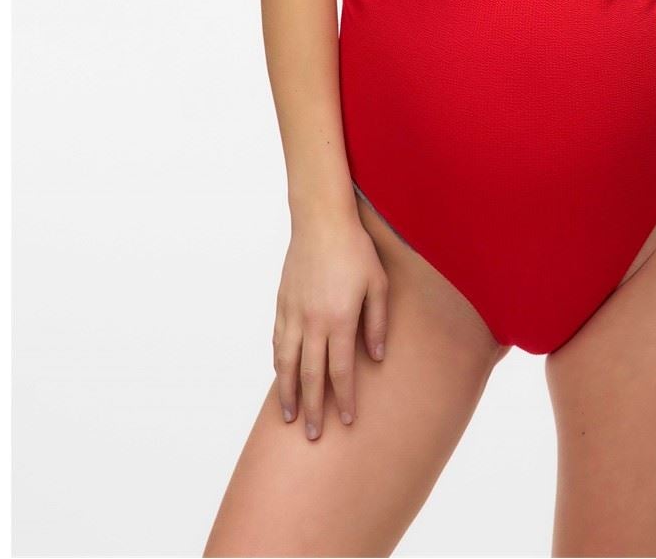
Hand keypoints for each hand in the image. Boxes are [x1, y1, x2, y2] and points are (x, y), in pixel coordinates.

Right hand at [272, 212, 388, 440]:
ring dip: (288, 393)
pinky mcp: (282, 303)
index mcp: (339, 320)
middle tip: (313, 436)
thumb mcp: (378, 284)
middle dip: (313, 409)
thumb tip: (377, 357)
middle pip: (310, 376)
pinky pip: (278, 341)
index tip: (347, 421)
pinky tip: (281, 374)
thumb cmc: (355, 250)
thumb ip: (376, 322)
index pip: (341, 372)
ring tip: (289, 416)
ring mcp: (293, 313)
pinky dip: (278, 363)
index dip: (344, 399)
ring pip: (286, 363)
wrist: (321, 220)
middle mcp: (312, 322)